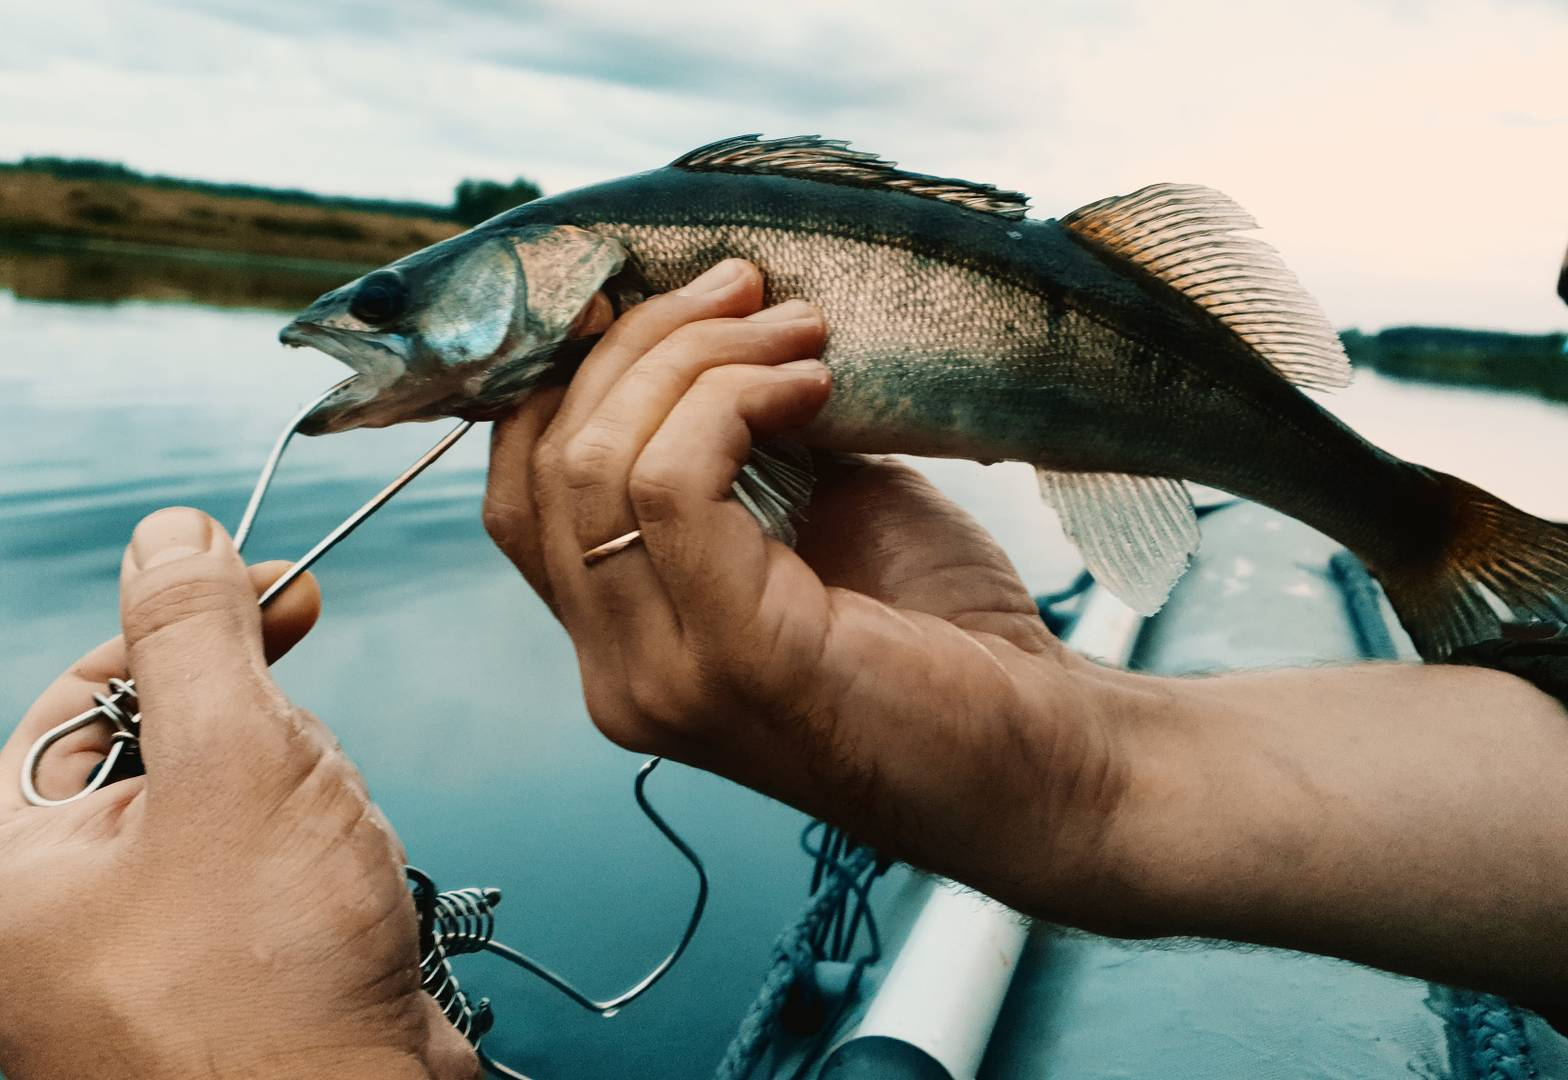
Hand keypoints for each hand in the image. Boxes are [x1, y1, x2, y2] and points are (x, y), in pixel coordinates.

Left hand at [0, 508, 477, 1079]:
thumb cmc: (273, 979)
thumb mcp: (235, 760)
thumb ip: (197, 632)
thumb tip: (167, 531)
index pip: (87, 694)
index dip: (193, 632)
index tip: (286, 591)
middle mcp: (42, 929)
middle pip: (168, 756)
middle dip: (266, 754)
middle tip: (310, 785)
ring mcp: (126, 974)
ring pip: (232, 822)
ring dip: (306, 816)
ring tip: (335, 870)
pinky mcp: (212, 1001)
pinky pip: (265, 890)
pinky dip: (321, 879)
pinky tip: (349, 911)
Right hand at [481, 259, 1144, 917]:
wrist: (1047, 756)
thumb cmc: (948, 636)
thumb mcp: (815, 511)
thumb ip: (734, 444)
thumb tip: (708, 318)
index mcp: (622, 641)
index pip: (521, 486)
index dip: (574, 373)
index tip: (676, 300)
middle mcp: (615, 672)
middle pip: (549, 460)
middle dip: (643, 343)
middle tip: (749, 290)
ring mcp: (660, 675)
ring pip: (597, 462)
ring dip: (696, 360)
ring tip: (797, 331)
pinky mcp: (729, 657)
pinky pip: (670, 485)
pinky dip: (732, 403)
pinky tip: (811, 387)